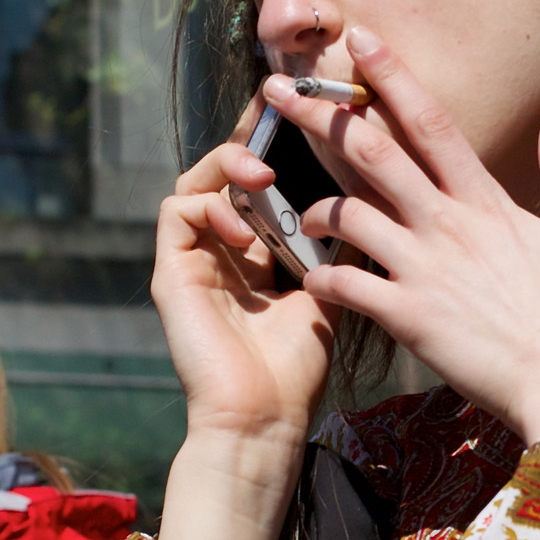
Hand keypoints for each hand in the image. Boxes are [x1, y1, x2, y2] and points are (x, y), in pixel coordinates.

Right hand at [150, 127, 338, 539]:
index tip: (304, 120)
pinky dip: (212, 204)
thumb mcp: (328, 294)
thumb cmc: (297, 370)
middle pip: (223, 174)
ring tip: (264, 177)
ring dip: (229, 167)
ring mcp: (194, 261)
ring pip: (196, 182)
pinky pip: (178, 211)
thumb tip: (368, 198)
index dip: (276, 151)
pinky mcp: (171, 273)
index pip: (260, 188)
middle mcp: (221, 253)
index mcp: (256, 258)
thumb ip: (336, 247)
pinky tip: (245, 228)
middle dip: (249, 141)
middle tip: (276, 120)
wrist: (262, 420)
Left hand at [282, 33, 539, 442]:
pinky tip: (315, 281)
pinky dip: (322, 279)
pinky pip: (346, 287)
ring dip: (315, 208)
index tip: (359, 41)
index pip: (432, 122)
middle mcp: (449, 225)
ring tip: (303, 213)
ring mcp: (425, 269)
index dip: (393, 76)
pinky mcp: (409, 317)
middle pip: (374, 152)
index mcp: (487, 202)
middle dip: (322, 117)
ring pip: (348, 215)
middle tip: (278, 93)